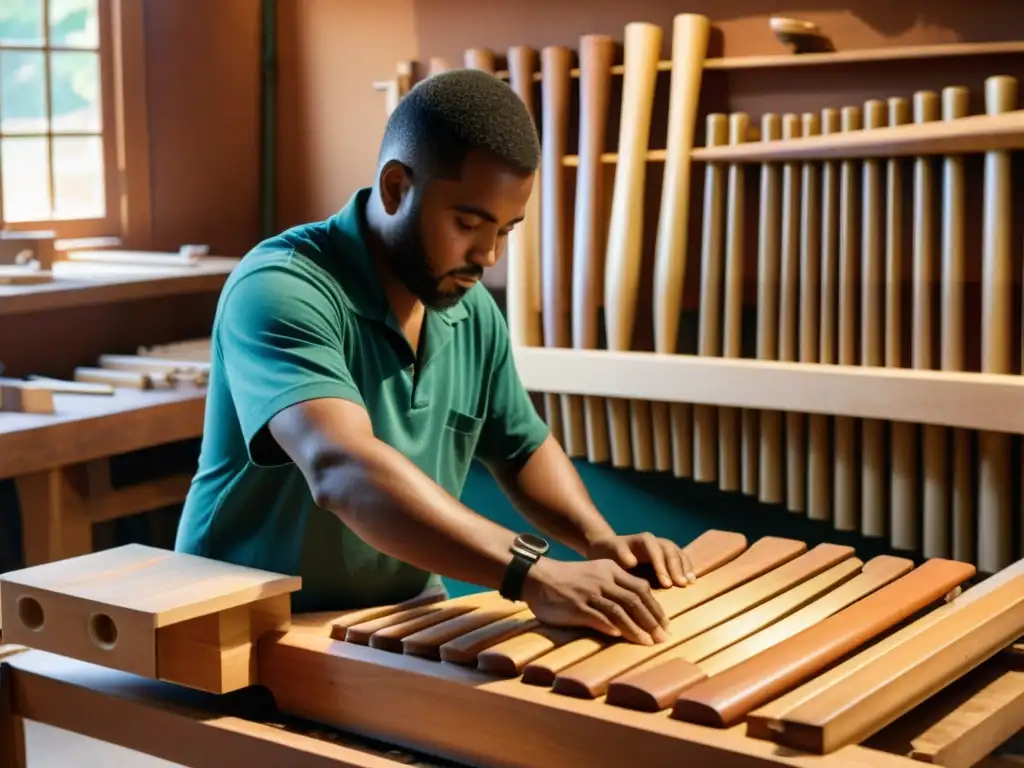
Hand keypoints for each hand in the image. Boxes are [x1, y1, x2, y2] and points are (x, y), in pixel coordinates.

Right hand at [521, 557, 670, 644]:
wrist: (537, 578)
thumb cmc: (569, 580)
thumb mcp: (595, 574)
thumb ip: (616, 588)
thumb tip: (638, 610)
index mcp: (611, 570)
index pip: (641, 588)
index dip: (655, 608)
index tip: (664, 624)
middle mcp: (603, 580)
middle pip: (634, 600)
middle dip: (651, 621)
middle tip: (662, 638)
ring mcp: (589, 593)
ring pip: (619, 611)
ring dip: (636, 629)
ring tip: (647, 643)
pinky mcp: (576, 606)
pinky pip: (597, 617)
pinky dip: (611, 627)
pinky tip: (620, 637)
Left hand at [586, 533, 694, 587]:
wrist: (607, 551)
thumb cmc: (608, 554)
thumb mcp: (609, 553)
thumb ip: (620, 555)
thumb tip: (632, 562)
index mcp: (641, 540)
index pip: (655, 550)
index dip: (662, 566)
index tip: (666, 584)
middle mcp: (655, 541)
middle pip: (669, 550)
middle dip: (676, 568)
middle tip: (681, 585)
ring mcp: (662, 547)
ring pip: (677, 553)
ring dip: (684, 568)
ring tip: (688, 583)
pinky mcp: (666, 556)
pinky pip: (680, 559)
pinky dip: (687, 568)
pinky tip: (691, 581)